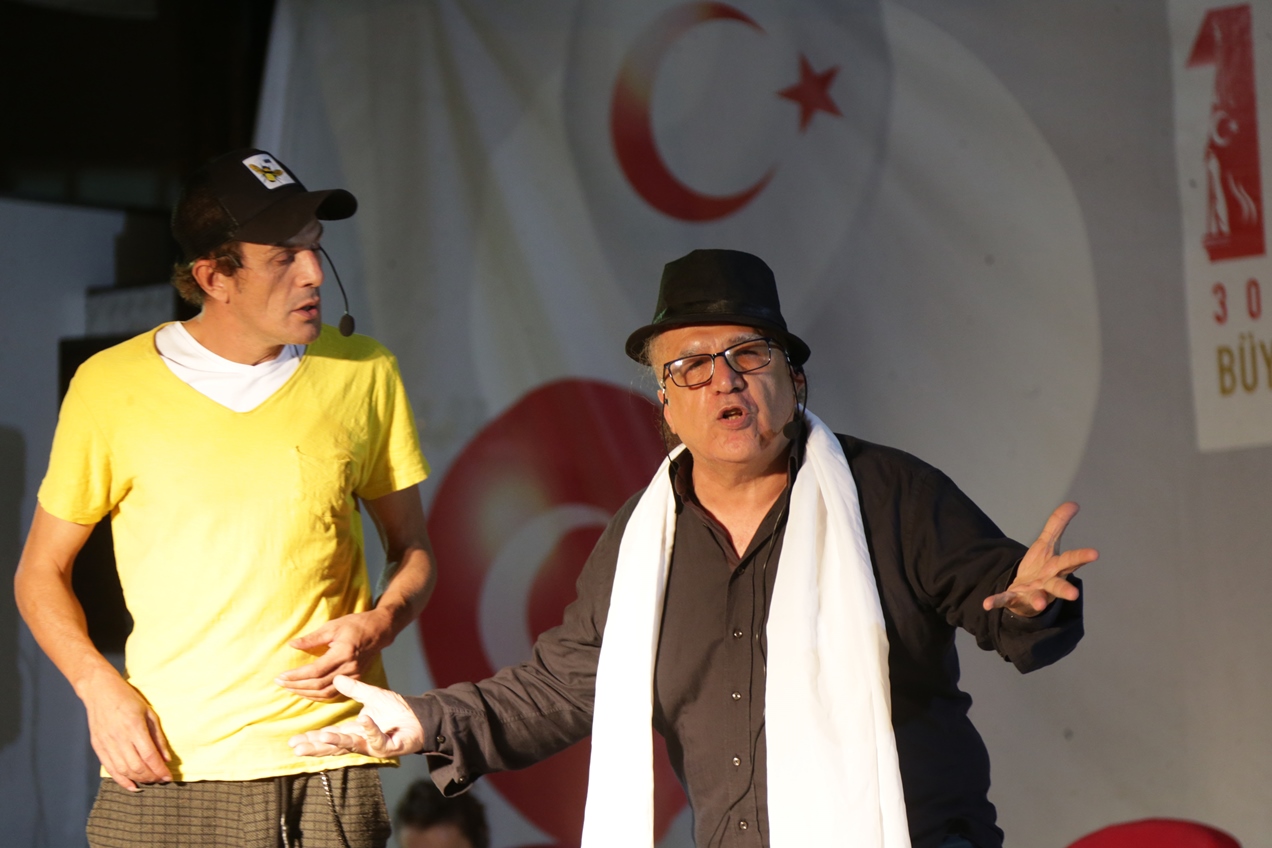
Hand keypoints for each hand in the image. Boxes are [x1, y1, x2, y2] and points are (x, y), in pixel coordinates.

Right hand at [80, 667, 172, 790]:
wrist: (99, 691)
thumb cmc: (128, 699)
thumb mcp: (149, 712)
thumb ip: (158, 736)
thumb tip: (166, 758)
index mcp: (134, 727)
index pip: (149, 756)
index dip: (160, 770)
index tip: (169, 777)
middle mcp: (119, 738)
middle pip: (137, 766)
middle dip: (151, 776)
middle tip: (161, 779)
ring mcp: (106, 744)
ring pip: (124, 770)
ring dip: (139, 779)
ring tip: (150, 780)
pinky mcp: (98, 748)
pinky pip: (110, 769)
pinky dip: (121, 780)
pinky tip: (133, 785)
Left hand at [276, 610, 391, 700]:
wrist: (379, 630)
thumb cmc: (356, 624)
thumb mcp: (333, 626)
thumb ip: (312, 638)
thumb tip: (292, 644)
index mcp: (343, 653)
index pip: (315, 671)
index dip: (296, 676)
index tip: (281, 677)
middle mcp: (349, 668)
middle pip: (319, 684)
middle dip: (296, 686)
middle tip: (280, 683)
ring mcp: (354, 676)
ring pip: (326, 693)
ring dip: (306, 693)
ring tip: (289, 688)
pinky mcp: (356, 679)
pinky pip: (334, 693)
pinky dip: (318, 695)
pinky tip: (306, 692)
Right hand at [288, 675, 424, 757]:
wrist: (420, 717)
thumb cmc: (396, 711)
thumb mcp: (372, 696)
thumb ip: (354, 689)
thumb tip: (337, 678)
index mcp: (354, 732)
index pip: (328, 737)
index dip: (312, 739)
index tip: (294, 740)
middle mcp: (361, 741)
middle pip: (334, 747)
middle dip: (316, 747)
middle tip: (297, 747)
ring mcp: (374, 745)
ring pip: (352, 745)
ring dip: (337, 741)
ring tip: (322, 736)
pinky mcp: (388, 746)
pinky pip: (377, 738)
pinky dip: (370, 728)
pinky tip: (363, 719)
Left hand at [982, 501, 1098, 616]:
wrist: (1025, 595)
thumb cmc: (1041, 568)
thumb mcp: (1046, 543)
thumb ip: (1058, 524)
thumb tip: (1074, 503)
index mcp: (1057, 568)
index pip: (1071, 560)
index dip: (1082, 556)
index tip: (1095, 553)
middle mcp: (1048, 583)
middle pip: (1058, 585)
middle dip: (1065, 589)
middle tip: (1074, 594)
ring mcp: (1032, 592)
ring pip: (1037, 597)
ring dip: (1038, 599)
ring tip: (1040, 602)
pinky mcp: (1014, 598)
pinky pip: (1005, 600)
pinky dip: (996, 601)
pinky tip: (987, 604)